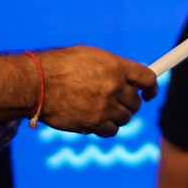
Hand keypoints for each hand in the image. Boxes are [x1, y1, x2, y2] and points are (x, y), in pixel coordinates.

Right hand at [36, 47, 156, 136]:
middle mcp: (114, 87)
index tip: (149, 93)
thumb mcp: (88, 57)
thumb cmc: (57, 66)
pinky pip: (111, 131)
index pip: (147, 78)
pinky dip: (106, 128)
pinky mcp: (93, 124)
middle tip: (117, 101)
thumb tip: (127, 77)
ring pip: (125, 118)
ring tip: (100, 109)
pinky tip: (94, 120)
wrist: (36, 83)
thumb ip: (111, 67)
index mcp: (115, 66)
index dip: (152, 87)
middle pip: (136, 102)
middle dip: (129, 103)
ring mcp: (104, 107)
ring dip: (116, 116)